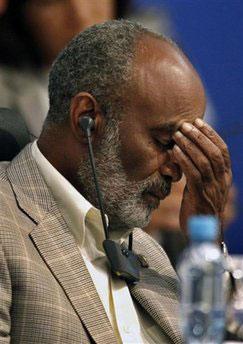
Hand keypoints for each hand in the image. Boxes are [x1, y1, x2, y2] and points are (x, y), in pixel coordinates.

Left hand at [171, 118, 231, 232]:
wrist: (204, 233)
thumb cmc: (200, 206)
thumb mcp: (205, 186)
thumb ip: (202, 171)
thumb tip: (190, 151)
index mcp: (225, 177)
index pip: (223, 150)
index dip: (211, 134)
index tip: (199, 122)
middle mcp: (222, 181)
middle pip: (214, 153)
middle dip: (199, 136)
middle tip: (185, 125)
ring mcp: (213, 189)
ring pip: (204, 161)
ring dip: (190, 145)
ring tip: (178, 135)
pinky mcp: (200, 196)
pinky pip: (194, 174)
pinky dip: (184, 160)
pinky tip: (175, 151)